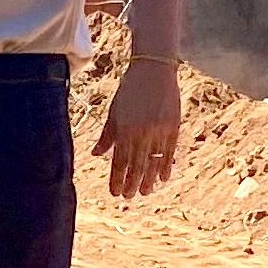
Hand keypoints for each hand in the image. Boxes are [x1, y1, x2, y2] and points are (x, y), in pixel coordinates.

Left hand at [95, 55, 182, 197]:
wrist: (153, 70)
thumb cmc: (130, 90)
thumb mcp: (114, 111)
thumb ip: (107, 135)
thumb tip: (95, 154)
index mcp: (123, 129)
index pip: (118, 160)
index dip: (116, 178)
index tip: (114, 192)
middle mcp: (140, 132)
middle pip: (136, 165)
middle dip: (131, 183)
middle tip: (128, 197)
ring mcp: (157, 130)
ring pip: (153, 161)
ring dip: (149, 179)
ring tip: (145, 192)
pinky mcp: (173, 127)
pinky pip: (169, 151)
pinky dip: (166, 166)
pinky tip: (164, 178)